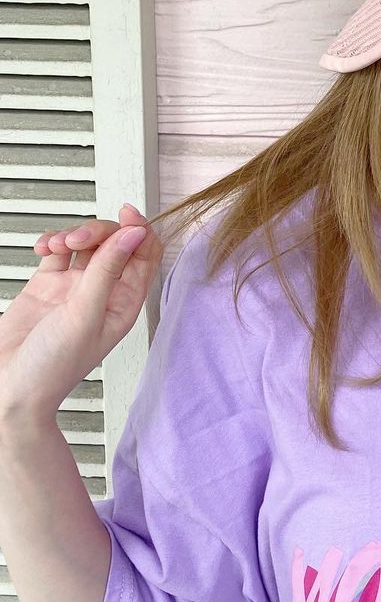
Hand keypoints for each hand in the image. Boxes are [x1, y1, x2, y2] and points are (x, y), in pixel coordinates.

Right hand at [0, 205, 163, 423]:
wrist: (7, 388)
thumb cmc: (52, 367)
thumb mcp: (85, 315)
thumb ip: (108, 271)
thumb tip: (136, 233)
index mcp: (125, 301)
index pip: (145, 254)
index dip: (139, 230)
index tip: (126, 213)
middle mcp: (104, 291)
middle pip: (115, 242)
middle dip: (98, 231)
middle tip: (78, 239)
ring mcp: (76, 286)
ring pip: (87, 243)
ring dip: (73, 235)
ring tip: (56, 246)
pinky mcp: (48, 284)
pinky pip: (57, 251)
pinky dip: (51, 242)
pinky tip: (44, 247)